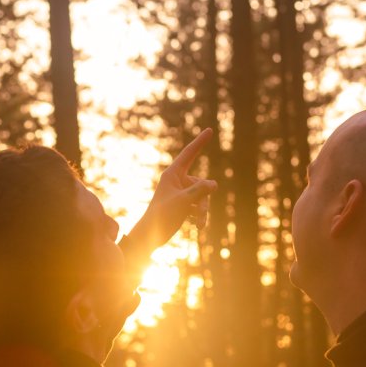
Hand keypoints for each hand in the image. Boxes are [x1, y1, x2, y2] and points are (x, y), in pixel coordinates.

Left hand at [128, 129, 217, 252]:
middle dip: (204, 199)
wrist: (151, 236)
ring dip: (203, 210)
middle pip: (202, 183)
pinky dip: (200, 215)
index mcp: (173, 174)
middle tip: (197, 212)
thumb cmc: (162, 216)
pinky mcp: (184, 204)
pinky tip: (197, 226)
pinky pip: (199, 205)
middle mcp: (178, 181)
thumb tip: (214, 184)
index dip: (200, 142)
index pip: (189, 153)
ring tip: (199, 223)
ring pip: (203, 197)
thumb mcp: (183, 201)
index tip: (209, 130)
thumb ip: (200, 190)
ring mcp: (181, 193)